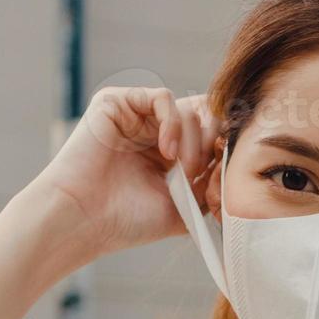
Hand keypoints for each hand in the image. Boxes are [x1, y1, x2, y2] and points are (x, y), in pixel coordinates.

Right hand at [21, 87, 220, 258]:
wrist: (82, 221)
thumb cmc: (125, 221)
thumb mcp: (184, 208)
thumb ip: (210, 185)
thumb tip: (236, 164)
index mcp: (169, 153)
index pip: (212, 133)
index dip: (225, 146)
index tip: (229, 171)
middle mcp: (152, 130)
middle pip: (206, 114)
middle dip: (214, 142)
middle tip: (203, 172)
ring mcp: (135, 115)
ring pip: (189, 108)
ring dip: (195, 141)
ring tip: (183, 171)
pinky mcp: (117, 102)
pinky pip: (163, 97)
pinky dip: (174, 122)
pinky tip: (167, 151)